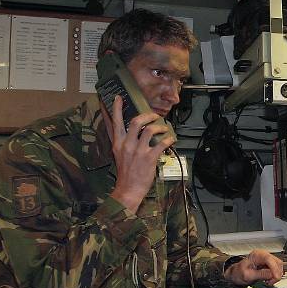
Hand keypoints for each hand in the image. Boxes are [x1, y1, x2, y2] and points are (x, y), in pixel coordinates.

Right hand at [103, 95, 174, 212]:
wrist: (128, 189)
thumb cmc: (125, 173)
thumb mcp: (119, 155)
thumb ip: (123, 142)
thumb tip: (131, 132)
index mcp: (118, 143)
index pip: (115, 122)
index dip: (117, 109)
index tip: (118, 97)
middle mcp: (127, 145)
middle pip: (136, 121)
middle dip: (147, 115)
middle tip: (154, 115)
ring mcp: (138, 151)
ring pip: (149, 130)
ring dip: (159, 127)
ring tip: (164, 128)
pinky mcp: (149, 158)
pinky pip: (161, 143)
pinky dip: (168, 139)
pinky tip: (171, 139)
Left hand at [224, 250, 283, 286]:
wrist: (236, 273)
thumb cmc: (239, 273)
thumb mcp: (248, 275)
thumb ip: (260, 274)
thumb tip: (271, 274)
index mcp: (256, 255)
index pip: (269, 259)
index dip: (274, 269)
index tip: (275, 278)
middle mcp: (263, 254)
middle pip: (277, 262)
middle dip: (276, 274)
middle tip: (270, 282)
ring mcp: (267, 258)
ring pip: (279, 265)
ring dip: (276, 275)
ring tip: (268, 281)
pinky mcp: (269, 263)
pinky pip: (277, 268)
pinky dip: (275, 275)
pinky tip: (269, 279)